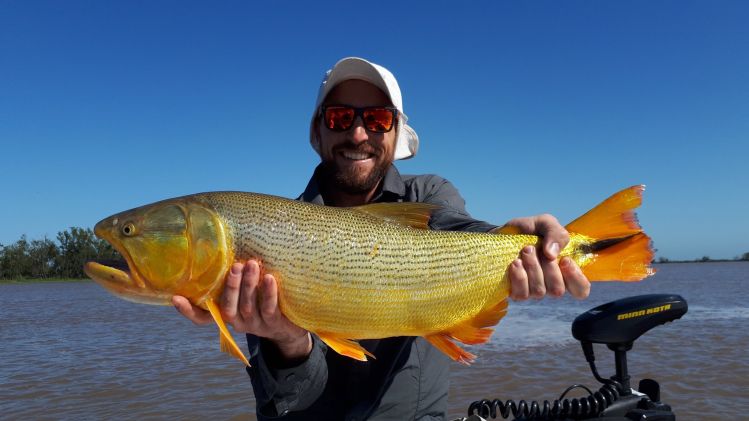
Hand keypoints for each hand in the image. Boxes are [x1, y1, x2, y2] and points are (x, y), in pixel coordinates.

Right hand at [172, 260, 311, 360]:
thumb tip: (226, 243)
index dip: (188, 310)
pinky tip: (269, 278)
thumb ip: (238, 276)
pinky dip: (268, 293)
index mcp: (228, 313)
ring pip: (248, 307)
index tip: (175, 298)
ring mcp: (255, 324)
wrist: (292, 325)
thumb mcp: (250, 290)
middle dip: (230, 286)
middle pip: (228, 307)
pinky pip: (269, 309)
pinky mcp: (273, 324)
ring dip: (248, 285)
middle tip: (234, 266)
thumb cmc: (266, 299)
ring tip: (251, 265)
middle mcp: (238, 321)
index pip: (203, 316)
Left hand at [496, 214, 589, 300]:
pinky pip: (522, 295)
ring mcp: (533, 290)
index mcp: (564, 271)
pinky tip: (515, 263)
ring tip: (524, 251)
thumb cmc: (528, 230)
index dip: (576, 278)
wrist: (501, 233)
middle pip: (558, 289)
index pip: (581, 289)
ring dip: (532, 268)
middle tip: (534, 248)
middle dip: (547, 267)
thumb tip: (552, 254)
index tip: (565, 260)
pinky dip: (519, 277)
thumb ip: (556, 233)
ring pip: (539, 291)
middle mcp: (550, 284)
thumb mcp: (545, 223)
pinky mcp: (516, 292)